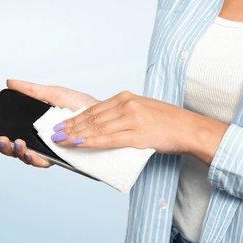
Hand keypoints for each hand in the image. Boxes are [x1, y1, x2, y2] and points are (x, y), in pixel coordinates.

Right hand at [0, 79, 98, 167]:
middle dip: (1, 143)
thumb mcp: (55, 94)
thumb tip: (10, 82)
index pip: (7, 124)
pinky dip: (32, 158)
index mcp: (33, 122)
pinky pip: (41, 162)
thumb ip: (32, 91)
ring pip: (23, 156)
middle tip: (0, 137)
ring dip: (15, 151)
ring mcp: (47, 149)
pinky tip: (30, 151)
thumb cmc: (82, 106)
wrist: (104, 118)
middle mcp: (37, 137)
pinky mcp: (58, 159)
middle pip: (11, 144)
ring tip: (15, 142)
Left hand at [50, 91, 228, 164]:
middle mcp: (127, 104)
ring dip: (76, 135)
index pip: (94, 109)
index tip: (61, 125)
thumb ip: (122, 114)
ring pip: (97, 128)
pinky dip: (91, 142)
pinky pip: (109, 139)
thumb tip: (102, 125)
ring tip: (61, 140)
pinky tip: (78, 144)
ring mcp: (132, 118)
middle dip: (70, 127)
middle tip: (54, 134)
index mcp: (126, 98)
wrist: (189, 128)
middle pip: (92, 118)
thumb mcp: (141, 110)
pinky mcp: (138, 134)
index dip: (75, 119)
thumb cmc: (166, 121)